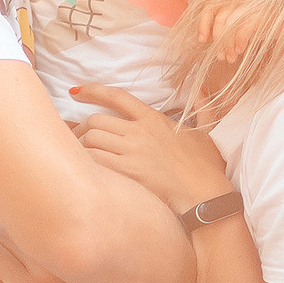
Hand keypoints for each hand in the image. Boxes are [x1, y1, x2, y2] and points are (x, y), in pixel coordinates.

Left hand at [74, 84, 231, 214]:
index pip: (116, 97)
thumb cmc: (207, 166)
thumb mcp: (207, 131)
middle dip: (82, 127)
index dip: (92, 91)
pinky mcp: (129, 172)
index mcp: (154, 119)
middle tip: (76, 136)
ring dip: (82, 146)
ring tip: (78, 155)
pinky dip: (85, 161)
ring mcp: (133, 151)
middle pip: (96, 119)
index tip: (76, 92)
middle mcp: (140, 132)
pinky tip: (84, 168)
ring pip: (91, 138)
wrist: (206, 194)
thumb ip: (201, 108)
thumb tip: (199, 88)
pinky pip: (95, 160)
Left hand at [192, 0, 260, 66]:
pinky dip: (239, 41)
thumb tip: (210, 39)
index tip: (202, 40)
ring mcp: (254, 5)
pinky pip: (245, 27)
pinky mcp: (264, 14)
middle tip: (220, 56)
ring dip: (227, 44)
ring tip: (230, 58)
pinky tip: (240, 51)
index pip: (211, 5)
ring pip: (230, 23)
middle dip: (217, 39)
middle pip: (220, 17)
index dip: (203, 23)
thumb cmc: (270, 25)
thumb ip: (229, 27)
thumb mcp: (246, 24)